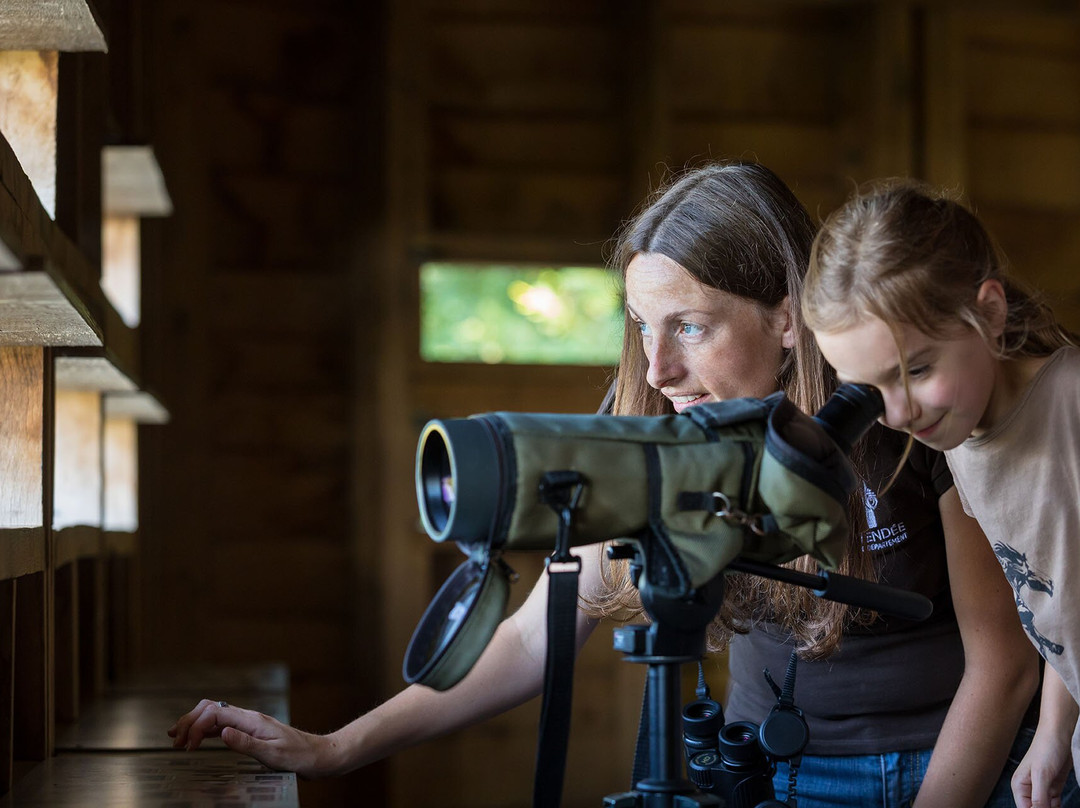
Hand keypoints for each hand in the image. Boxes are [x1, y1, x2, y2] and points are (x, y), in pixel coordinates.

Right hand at [168, 699, 337, 778]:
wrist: (318, 756)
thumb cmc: (299, 756)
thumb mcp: (272, 754)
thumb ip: (246, 743)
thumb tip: (222, 732)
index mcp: (253, 720)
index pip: (216, 713)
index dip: (197, 726)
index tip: (189, 747)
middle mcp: (249, 717)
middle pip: (211, 708)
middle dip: (190, 720)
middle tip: (174, 739)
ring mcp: (249, 723)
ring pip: (215, 714)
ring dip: (195, 723)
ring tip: (177, 737)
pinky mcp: (251, 731)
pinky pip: (223, 724)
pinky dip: (206, 729)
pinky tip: (198, 738)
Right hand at [1012, 730, 1071, 807]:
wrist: (1060, 734)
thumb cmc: (1046, 748)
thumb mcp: (1042, 775)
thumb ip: (1039, 798)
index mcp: (1019, 786)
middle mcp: (1028, 789)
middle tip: (1055, 807)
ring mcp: (1042, 789)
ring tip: (1059, 806)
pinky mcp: (1053, 788)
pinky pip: (1054, 805)